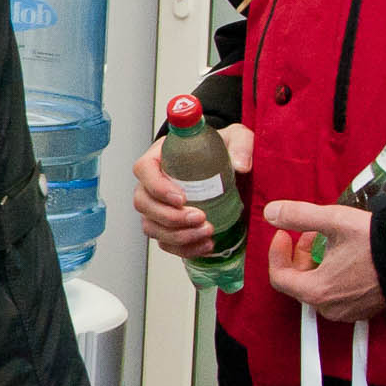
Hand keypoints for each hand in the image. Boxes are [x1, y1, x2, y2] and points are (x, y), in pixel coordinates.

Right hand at [131, 123, 253, 256]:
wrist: (224, 166)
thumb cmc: (220, 149)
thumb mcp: (234, 137)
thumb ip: (240, 145)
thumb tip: (241, 165)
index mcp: (160, 156)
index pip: (144, 170)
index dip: (158, 187)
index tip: (182, 198)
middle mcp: (152, 181)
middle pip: (143, 203)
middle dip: (171, 217)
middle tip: (200, 217)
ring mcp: (156, 205)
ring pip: (151, 226)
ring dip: (177, 235)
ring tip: (206, 232)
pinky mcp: (167, 224)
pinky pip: (164, 242)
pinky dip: (183, 248)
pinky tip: (205, 245)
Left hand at [264, 200, 385, 320]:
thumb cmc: (375, 243)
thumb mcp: (333, 221)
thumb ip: (298, 215)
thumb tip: (271, 213)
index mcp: (316, 291)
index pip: (279, 276)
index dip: (277, 252)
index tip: (284, 234)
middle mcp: (329, 308)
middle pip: (299, 281)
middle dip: (300, 254)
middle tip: (310, 232)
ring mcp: (348, 311)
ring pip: (318, 286)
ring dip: (317, 262)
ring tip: (330, 240)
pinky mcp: (364, 309)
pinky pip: (338, 292)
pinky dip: (333, 274)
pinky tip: (346, 255)